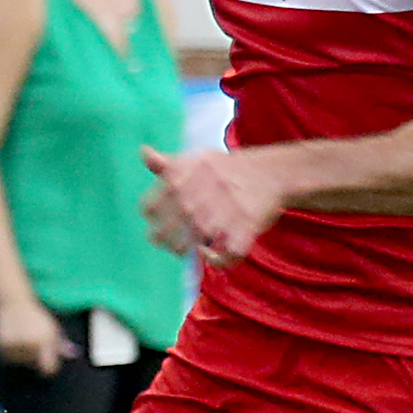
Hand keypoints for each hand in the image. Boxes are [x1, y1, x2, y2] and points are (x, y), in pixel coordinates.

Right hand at [0, 295, 75, 377]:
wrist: (13, 302)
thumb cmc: (36, 315)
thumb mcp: (52, 328)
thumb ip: (61, 343)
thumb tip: (73, 355)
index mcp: (46, 339)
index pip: (49, 368)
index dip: (50, 367)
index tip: (48, 362)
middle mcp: (31, 344)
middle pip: (34, 365)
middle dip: (36, 357)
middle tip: (33, 342)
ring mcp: (16, 345)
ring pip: (21, 362)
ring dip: (23, 355)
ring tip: (23, 339)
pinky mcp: (3, 345)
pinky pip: (9, 358)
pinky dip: (11, 352)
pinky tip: (14, 340)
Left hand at [141, 145, 287, 265]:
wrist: (268, 172)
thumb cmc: (224, 169)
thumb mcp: (195, 159)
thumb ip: (166, 163)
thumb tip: (144, 152)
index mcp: (179, 180)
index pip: (148, 209)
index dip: (152, 218)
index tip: (158, 220)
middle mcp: (195, 198)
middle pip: (162, 234)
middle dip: (163, 240)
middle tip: (172, 241)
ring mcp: (219, 215)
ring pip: (188, 247)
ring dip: (185, 250)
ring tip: (191, 245)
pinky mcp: (242, 229)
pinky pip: (225, 256)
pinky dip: (216, 260)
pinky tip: (210, 253)